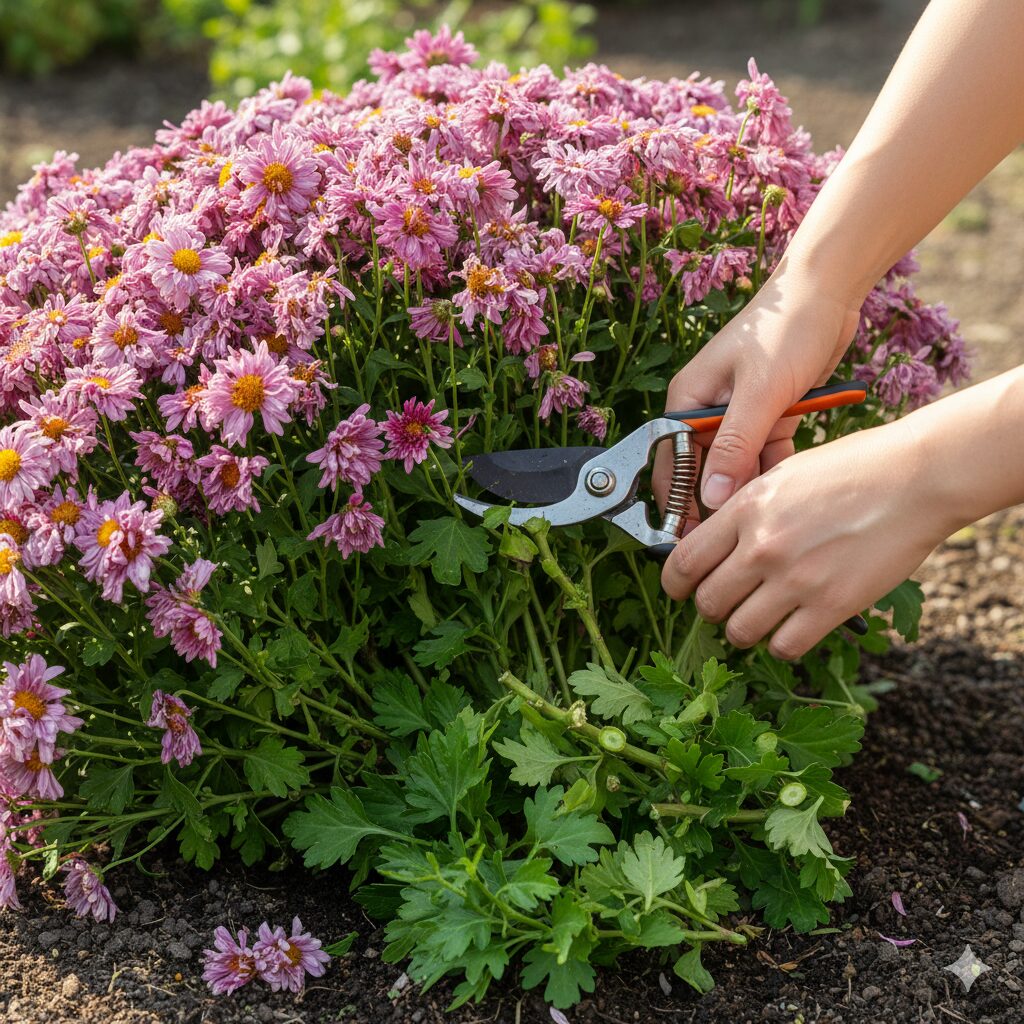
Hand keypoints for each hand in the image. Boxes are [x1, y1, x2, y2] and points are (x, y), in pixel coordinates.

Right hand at [653, 260, 860, 518]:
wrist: (829, 290)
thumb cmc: (785, 328)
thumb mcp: (760, 391)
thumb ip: (734, 447)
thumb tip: (711, 500)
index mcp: (687, 402)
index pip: (670, 464)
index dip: (678, 503)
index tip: (693, 541)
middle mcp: (707, 411)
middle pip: (703, 471)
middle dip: (718, 502)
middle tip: (736, 539)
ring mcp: (739, 415)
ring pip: (738, 468)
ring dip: (752, 488)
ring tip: (767, 521)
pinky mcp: (769, 415)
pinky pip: (766, 455)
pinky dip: (777, 469)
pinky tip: (792, 490)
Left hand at [660, 418, 950, 658]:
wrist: (917, 477)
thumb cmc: (853, 467)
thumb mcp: (783, 474)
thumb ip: (745, 509)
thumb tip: (713, 542)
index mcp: (745, 508)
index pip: (683, 562)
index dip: (675, 584)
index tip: (680, 589)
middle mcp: (763, 546)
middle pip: (707, 602)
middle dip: (710, 608)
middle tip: (727, 603)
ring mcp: (796, 579)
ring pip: (739, 631)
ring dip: (743, 630)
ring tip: (759, 617)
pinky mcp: (831, 605)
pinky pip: (784, 647)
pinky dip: (781, 645)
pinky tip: (792, 629)